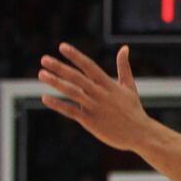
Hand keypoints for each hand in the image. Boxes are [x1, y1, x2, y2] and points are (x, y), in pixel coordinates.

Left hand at [39, 44, 156, 152]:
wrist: (139, 134)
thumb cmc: (133, 110)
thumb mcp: (129, 86)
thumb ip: (124, 66)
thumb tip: (125, 47)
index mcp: (109, 84)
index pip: (89, 66)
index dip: (75, 56)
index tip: (62, 47)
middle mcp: (100, 94)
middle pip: (77, 78)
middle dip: (60, 68)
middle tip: (44, 59)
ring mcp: (94, 108)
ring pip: (72, 92)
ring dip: (56, 82)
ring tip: (41, 74)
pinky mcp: (90, 121)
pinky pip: (70, 111)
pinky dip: (57, 105)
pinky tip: (45, 98)